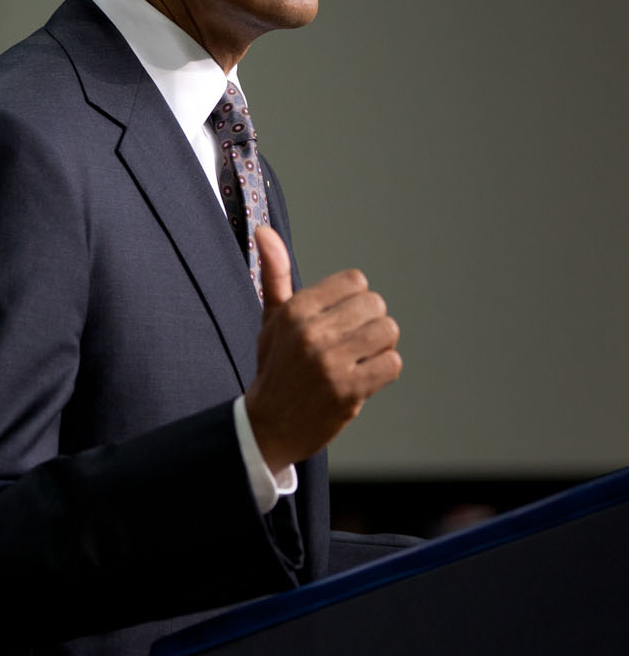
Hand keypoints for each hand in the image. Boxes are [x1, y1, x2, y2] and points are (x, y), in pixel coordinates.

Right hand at [243, 226, 401, 471]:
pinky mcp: (349, 390)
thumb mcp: (271, 319)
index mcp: (294, 310)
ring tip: (358, 359)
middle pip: (376, 305)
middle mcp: (311, 332)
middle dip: (370, 323)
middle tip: (351, 343)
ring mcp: (330, 362)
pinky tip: (363, 378)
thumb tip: (264, 230)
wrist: (269, 425)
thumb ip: (274, 273)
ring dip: (380, 347)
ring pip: (388, 332)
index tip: (338, 320)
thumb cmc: (276, 366)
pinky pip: (392, 363)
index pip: (356, 281)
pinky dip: (383, 371)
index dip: (354, 301)